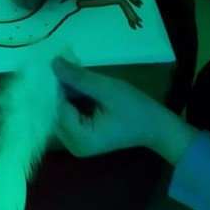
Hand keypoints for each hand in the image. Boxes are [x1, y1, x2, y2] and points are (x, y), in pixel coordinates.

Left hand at [51, 57, 170, 157]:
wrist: (156, 127)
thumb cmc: (135, 108)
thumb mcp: (108, 89)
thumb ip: (79, 78)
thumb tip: (54, 63)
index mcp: (80, 138)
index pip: (58, 108)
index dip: (57, 86)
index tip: (59, 64)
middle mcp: (73, 146)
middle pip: (56, 113)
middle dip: (60, 90)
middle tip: (66, 67)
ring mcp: (77, 144)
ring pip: (61, 114)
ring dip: (67, 95)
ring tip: (74, 75)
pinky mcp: (82, 139)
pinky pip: (70, 117)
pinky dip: (73, 102)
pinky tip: (80, 88)